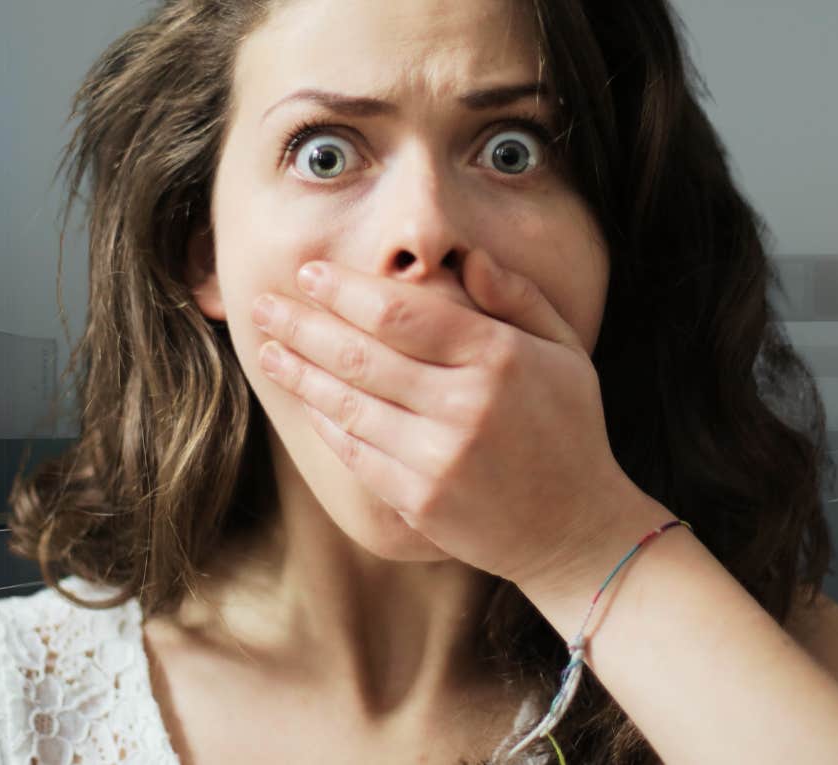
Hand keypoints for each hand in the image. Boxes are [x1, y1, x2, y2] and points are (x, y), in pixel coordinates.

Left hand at [250, 249, 638, 585]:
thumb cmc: (570, 429)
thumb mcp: (567, 352)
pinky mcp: (421, 500)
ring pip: (349, 404)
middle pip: (361, 355)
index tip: (310, 273)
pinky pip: (357, 453)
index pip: (403, 313)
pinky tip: (307, 400)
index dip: (347, 291)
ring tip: (268, 349)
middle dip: (304, 326)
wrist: (574, 527)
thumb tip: (467, 258)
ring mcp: (439, 458)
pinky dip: (327, 423)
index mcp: (500, 359)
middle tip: (263, 305)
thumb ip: (519, 298)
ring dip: (301, 374)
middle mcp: (465, 406)